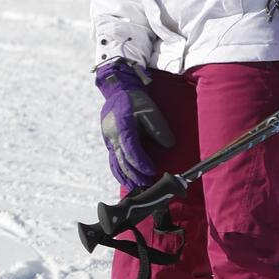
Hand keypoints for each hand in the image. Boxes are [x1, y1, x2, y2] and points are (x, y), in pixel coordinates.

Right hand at [94, 60, 173, 190]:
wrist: (118, 92)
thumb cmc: (136, 100)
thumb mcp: (150, 109)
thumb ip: (158, 127)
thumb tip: (169, 144)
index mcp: (121, 125)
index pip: (130, 148)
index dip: (140, 162)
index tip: (151, 171)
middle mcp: (112, 134)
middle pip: (122, 159)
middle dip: (134, 174)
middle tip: (148, 185)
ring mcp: (109, 139)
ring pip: (116, 162)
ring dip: (126, 176)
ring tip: (138, 187)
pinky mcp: (109, 142)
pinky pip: (113, 160)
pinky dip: (119, 172)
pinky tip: (126, 180)